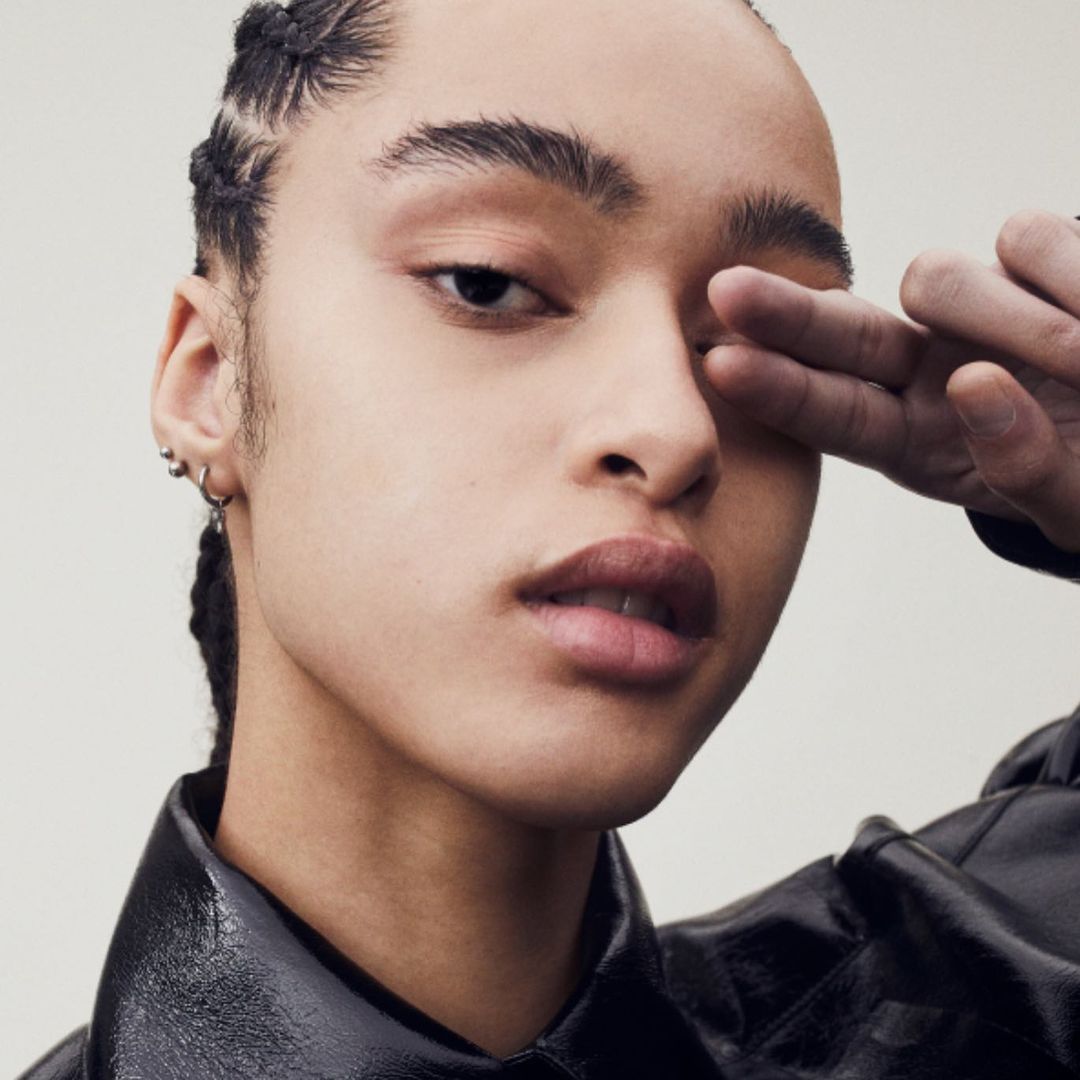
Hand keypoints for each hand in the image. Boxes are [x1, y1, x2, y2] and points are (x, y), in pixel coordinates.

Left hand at [704, 211, 1079, 552]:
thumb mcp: (1078, 506)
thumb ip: (1030, 472)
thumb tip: (974, 386)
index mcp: (912, 440)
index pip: (832, 414)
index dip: (779, 390)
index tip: (722, 366)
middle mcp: (923, 370)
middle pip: (836, 334)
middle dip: (785, 315)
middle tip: (726, 291)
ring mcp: (972, 311)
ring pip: (936, 278)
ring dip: (1009, 319)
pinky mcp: (1027, 257)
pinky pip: (1024, 239)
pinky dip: (1067, 274)